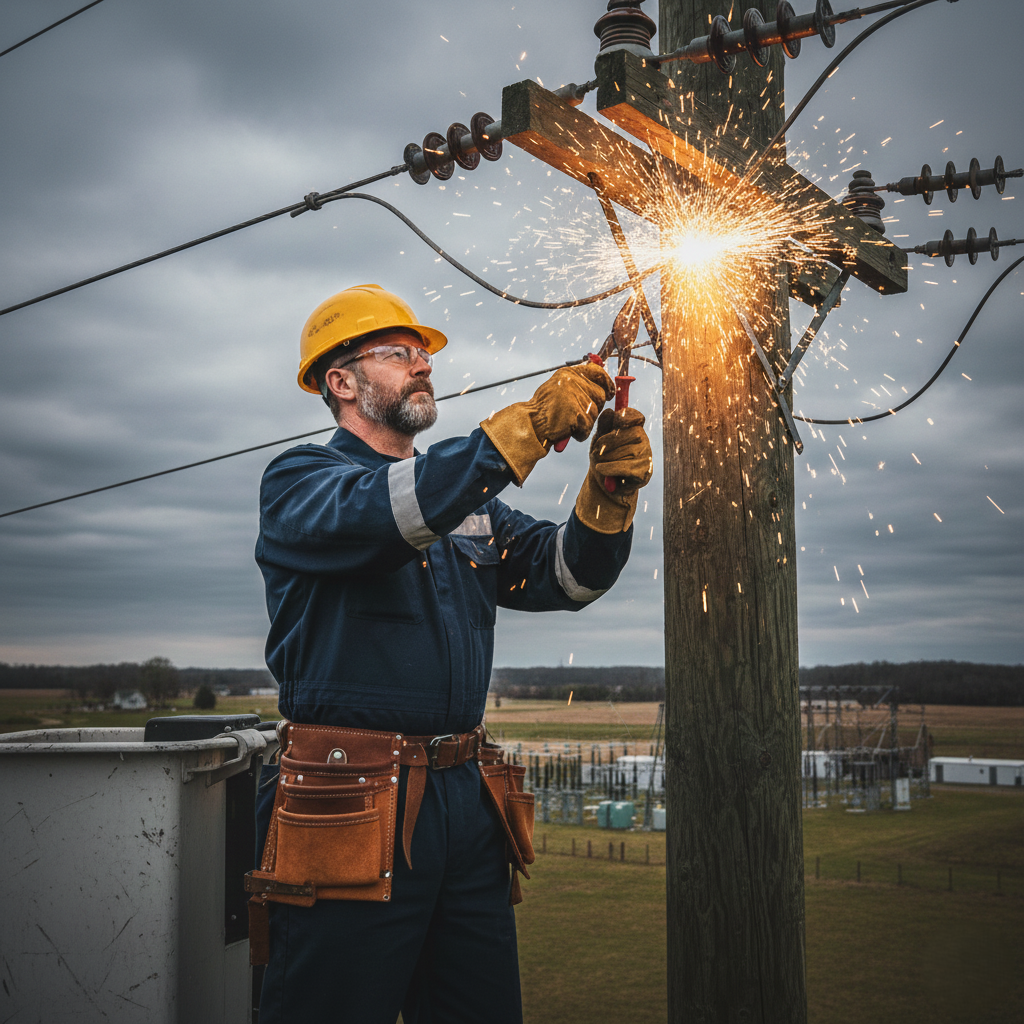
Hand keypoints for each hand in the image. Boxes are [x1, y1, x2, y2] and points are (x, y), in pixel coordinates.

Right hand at [524, 362, 614, 446]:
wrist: (530, 425)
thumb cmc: (543, 409)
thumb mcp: (558, 387)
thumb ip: (577, 383)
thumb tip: (601, 383)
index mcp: (568, 373)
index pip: (597, 372)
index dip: (607, 382)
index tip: (611, 391)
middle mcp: (573, 382)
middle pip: (600, 395)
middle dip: (594, 407)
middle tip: (578, 414)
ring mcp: (575, 397)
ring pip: (595, 413)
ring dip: (585, 422)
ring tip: (567, 422)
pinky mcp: (576, 414)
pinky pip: (588, 427)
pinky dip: (579, 433)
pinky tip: (566, 430)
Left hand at [575, 407, 652, 532]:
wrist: (606, 483)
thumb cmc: (603, 457)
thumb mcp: (599, 440)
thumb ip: (603, 426)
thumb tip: (609, 411)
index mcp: (634, 428)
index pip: (635, 417)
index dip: (625, 416)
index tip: (615, 421)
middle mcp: (643, 440)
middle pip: (626, 433)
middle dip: (606, 442)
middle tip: (595, 451)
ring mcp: (646, 455)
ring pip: (624, 451)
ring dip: (605, 458)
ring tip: (598, 464)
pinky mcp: (645, 471)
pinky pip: (625, 467)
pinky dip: (610, 468)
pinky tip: (600, 469)